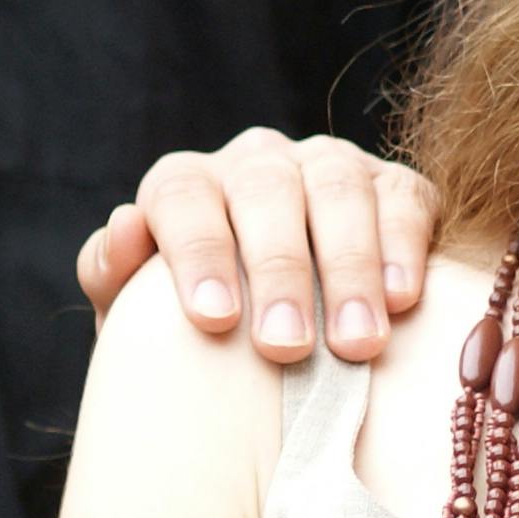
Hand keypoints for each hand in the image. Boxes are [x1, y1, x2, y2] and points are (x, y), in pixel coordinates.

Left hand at [71, 128, 436, 363]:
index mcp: (187, 186)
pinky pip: (402, 198)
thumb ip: (116, 277)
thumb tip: (126, 227)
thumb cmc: (201, 342)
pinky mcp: (392, 187)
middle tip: (285, 348)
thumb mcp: (143, 320)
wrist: (277, 354)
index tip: (214, 319)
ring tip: (356, 343)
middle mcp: (256, 163)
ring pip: (337, 188)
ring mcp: (327, 166)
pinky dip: (403, 245)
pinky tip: (403, 300)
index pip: (184, 196)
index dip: (199, 252)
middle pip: (265, 191)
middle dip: (278, 271)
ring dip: (348, 266)